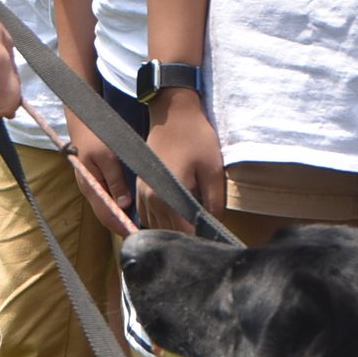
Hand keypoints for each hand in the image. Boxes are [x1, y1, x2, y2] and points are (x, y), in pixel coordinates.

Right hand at [65, 111, 135, 238]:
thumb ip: (115, 181)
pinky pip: (109, 198)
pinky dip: (121, 205)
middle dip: (124, 226)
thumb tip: (123, 205)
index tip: (139, 236)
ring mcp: (93, 186)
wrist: (84, 121)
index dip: (122, 228)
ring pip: (109, 208)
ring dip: (123, 217)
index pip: (107, 217)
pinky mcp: (98, 179)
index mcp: (91, 188)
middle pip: (108, 216)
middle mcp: (91, 190)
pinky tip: (134, 205)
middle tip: (145, 233)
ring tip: (143, 223)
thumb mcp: (108, 157)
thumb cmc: (95, 137)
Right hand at [139, 90, 224, 234]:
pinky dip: (162, 222)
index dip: (200, 241)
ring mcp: (143, 193)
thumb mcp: (212, 170)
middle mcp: (150, 199)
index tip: (214, 242)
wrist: (173, 113)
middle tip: (208, 238)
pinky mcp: (142, 187)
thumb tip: (215, 227)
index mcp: (167, 197)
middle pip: (168, 234)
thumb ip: (213, 202)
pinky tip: (178, 219)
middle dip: (187, 238)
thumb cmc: (195, 138)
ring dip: (173, 232)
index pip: (183, 234)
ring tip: (195, 229)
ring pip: (156, 227)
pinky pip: (148, 216)